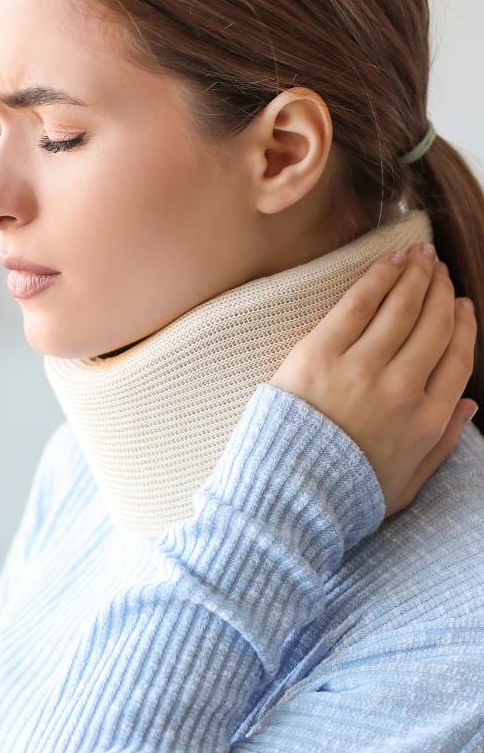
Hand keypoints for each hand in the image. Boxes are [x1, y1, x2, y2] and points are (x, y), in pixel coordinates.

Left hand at [269, 242, 476, 515]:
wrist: (286, 497)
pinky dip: (379, 277)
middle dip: (438, 291)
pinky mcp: (320, 354)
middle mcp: (403, 389)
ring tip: (419, 255)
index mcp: (428, 421)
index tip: (460, 305)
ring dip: (414, 275)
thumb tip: (470, 405)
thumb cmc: (342, 495)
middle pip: (432, 326)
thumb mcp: (407, 484)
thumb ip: (444, 444)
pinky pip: (358, 304)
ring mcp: (362, 369)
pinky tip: (390, 260)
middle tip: (437, 267)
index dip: (462, 326)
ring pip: (401, 308)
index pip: (457, 359)